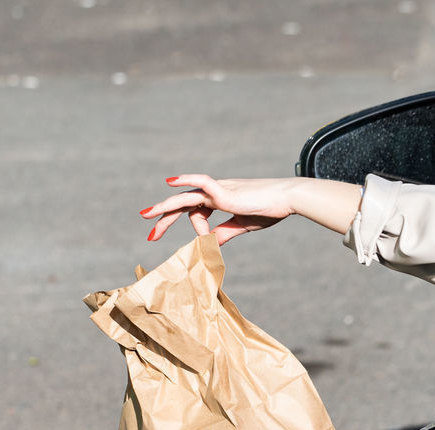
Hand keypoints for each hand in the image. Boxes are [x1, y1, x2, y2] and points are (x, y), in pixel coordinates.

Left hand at [140, 175, 300, 245]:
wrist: (287, 199)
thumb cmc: (268, 210)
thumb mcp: (242, 225)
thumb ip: (224, 232)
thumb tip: (209, 243)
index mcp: (219, 200)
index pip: (193, 211)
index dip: (188, 228)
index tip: (189, 241)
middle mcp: (215, 192)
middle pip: (183, 204)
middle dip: (165, 219)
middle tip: (150, 235)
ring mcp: (219, 190)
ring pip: (186, 197)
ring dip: (166, 207)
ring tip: (147, 215)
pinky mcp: (226, 192)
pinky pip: (203, 183)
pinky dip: (186, 181)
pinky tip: (171, 182)